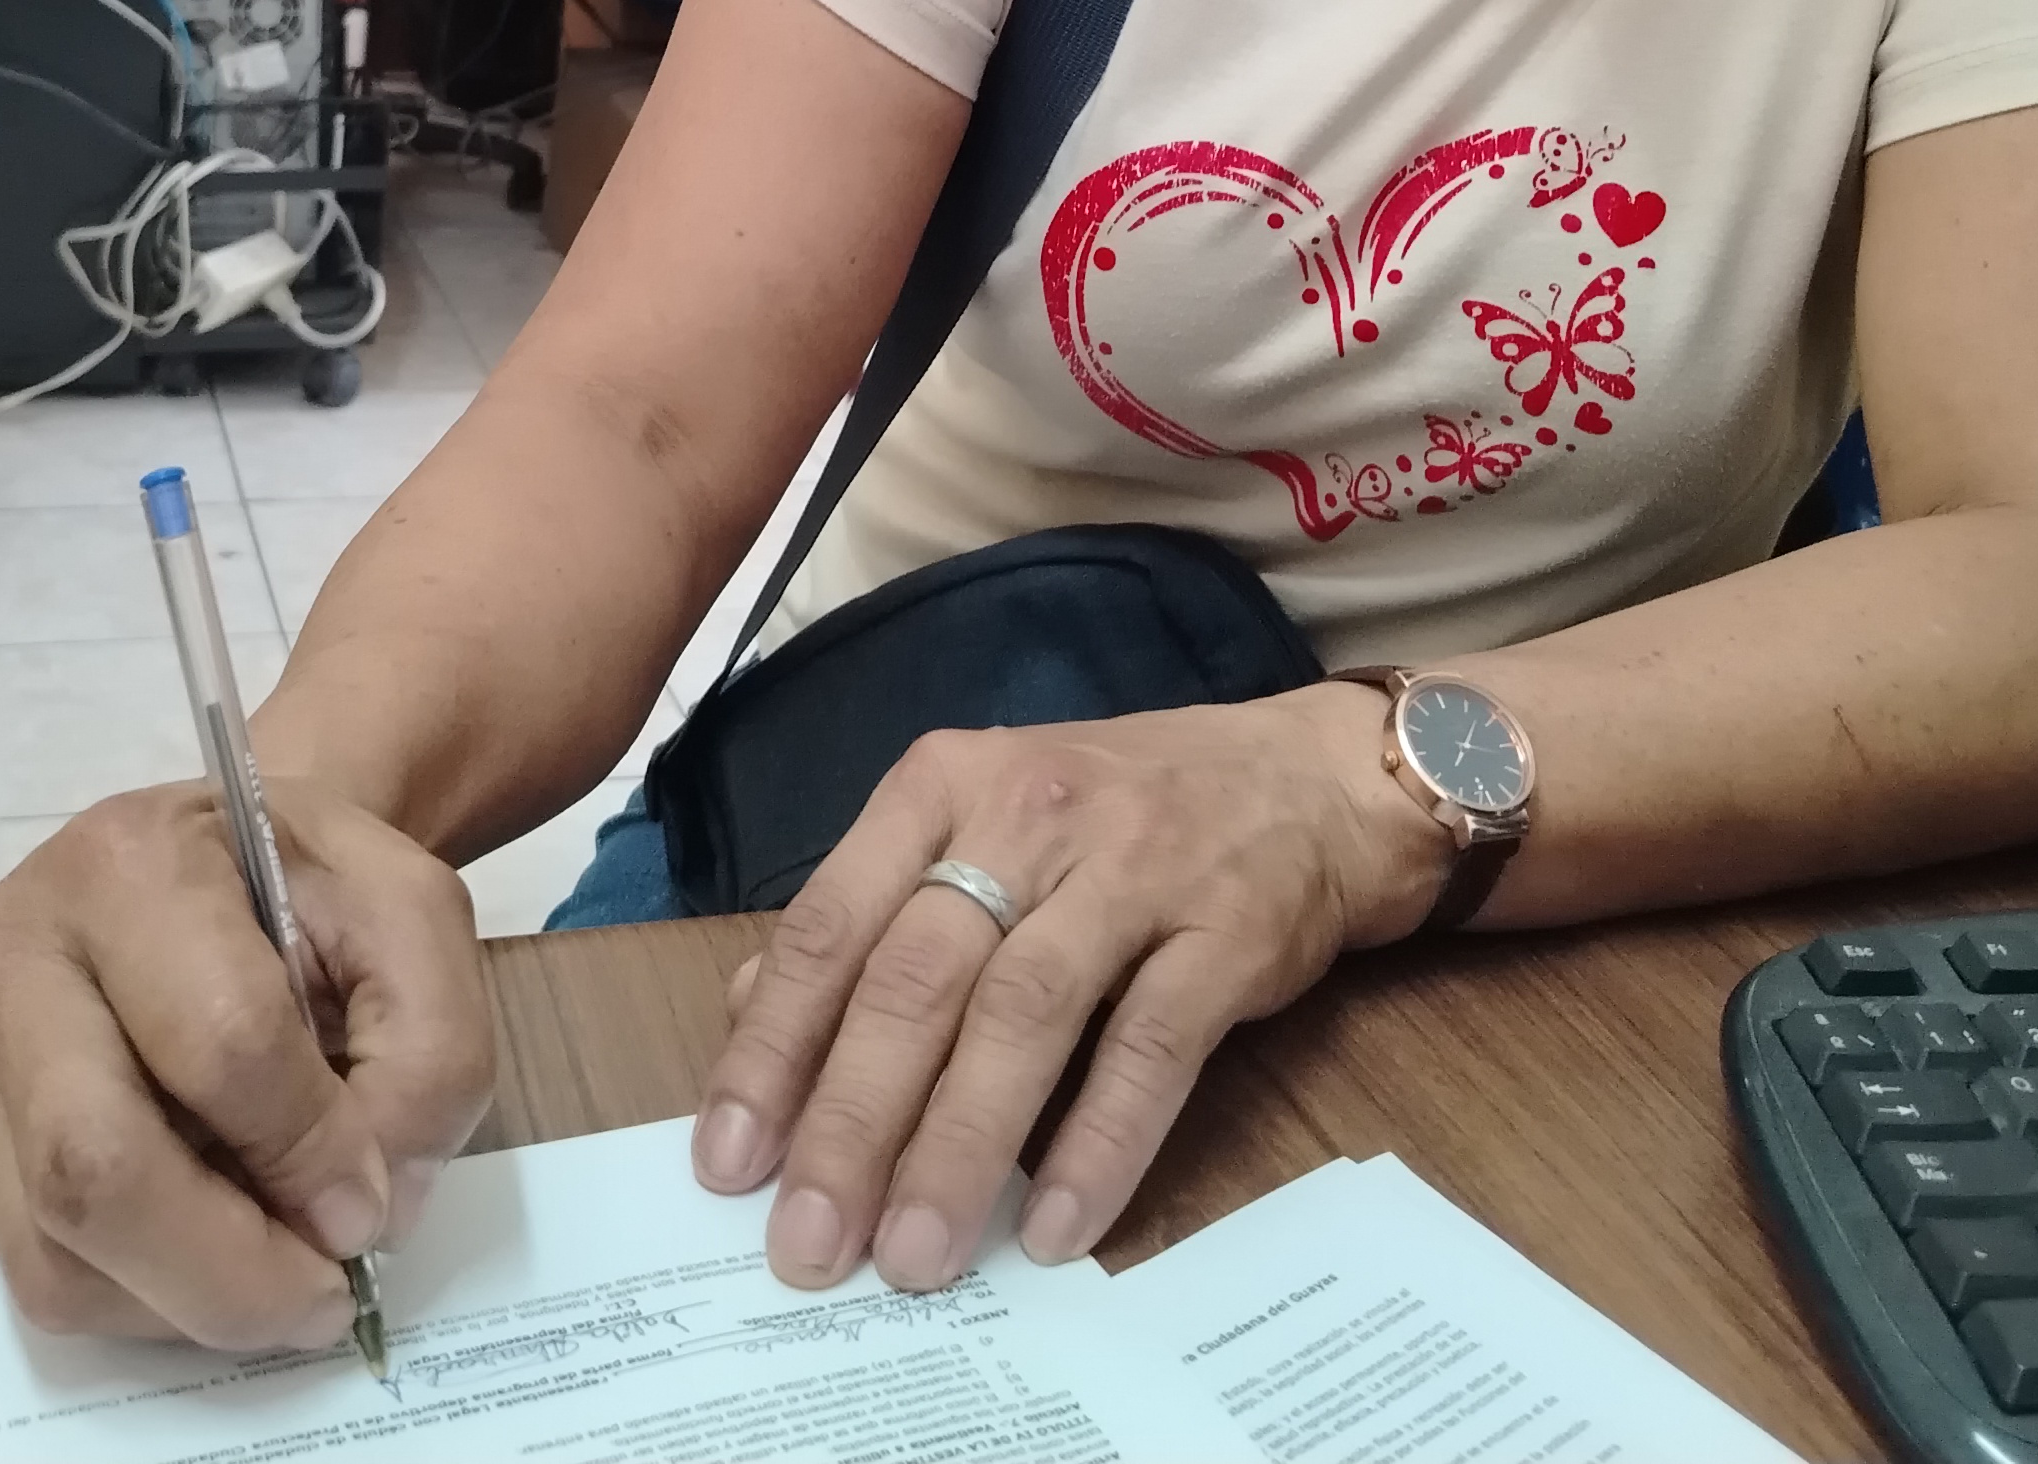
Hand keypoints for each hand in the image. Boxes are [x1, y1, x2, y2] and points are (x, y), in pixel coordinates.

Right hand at [0, 776, 492, 1347]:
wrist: (227, 865)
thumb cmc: (319, 891)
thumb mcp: (415, 918)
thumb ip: (427, 1053)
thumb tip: (354, 1216)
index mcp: (133, 864)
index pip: (221, 1042)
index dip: (310, 1150)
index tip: (373, 1202)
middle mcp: (15, 954)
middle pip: (92, 1164)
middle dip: (230, 1270)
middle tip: (324, 1295)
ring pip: (56, 1251)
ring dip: (191, 1304)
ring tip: (278, 1271)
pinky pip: (41, 1277)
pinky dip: (147, 1305)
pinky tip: (213, 1256)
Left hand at [688, 685, 1444, 1291]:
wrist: (1310, 779)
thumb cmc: (1119, 814)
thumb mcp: (980, 824)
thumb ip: (871, 912)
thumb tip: (743, 1014)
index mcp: (941, 787)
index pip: (828, 927)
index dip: (773, 1052)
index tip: (727, 1168)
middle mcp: (1025, 815)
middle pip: (916, 981)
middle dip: (850, 1125)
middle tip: (809, 1244)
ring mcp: (1131, 870)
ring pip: (1021, 1017)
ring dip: (957, 1148)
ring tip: (913, 1257)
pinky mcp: (1225, 931)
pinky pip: (1148, 1050)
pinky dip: (1096, 1146)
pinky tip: (1050, 1227)